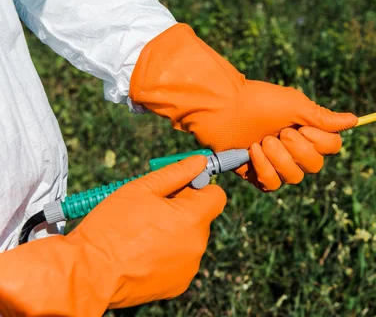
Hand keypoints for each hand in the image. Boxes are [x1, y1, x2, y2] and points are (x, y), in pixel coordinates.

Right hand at [0, 156, 225, 315]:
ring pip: (190, 239)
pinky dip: (167, 255)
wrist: (88, 274)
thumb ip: (176, 173)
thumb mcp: (140, 189)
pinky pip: (180, 261)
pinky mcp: (178, 284)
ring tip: (142, 234)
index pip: (216, 195)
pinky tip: (142, 254)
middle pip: (201, 217)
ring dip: (175, 233)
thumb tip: (200, 161)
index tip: (179, 189)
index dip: (198, 187)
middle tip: (151, 210)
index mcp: (193, 218)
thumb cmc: (111, 227)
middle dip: (183, 210)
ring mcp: (189, 267)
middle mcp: (197, 244)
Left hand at [130, 23, 356, 190]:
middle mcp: (294, 147)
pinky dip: (264, 168)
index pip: (332, 147)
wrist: (221, 107)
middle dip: (298, 150)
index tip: (302, 126)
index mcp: (306, 129)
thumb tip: (355, 121)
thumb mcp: (295, 106)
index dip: (321, 142)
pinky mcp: (256, 173)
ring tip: (262, 142)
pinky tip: (251, 152)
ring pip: (294, 177)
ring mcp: (275, 162)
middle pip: (315, 165)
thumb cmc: (258, 100)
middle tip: (279, 133)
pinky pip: (272, 184)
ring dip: (279, 159)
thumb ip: (323, 118)